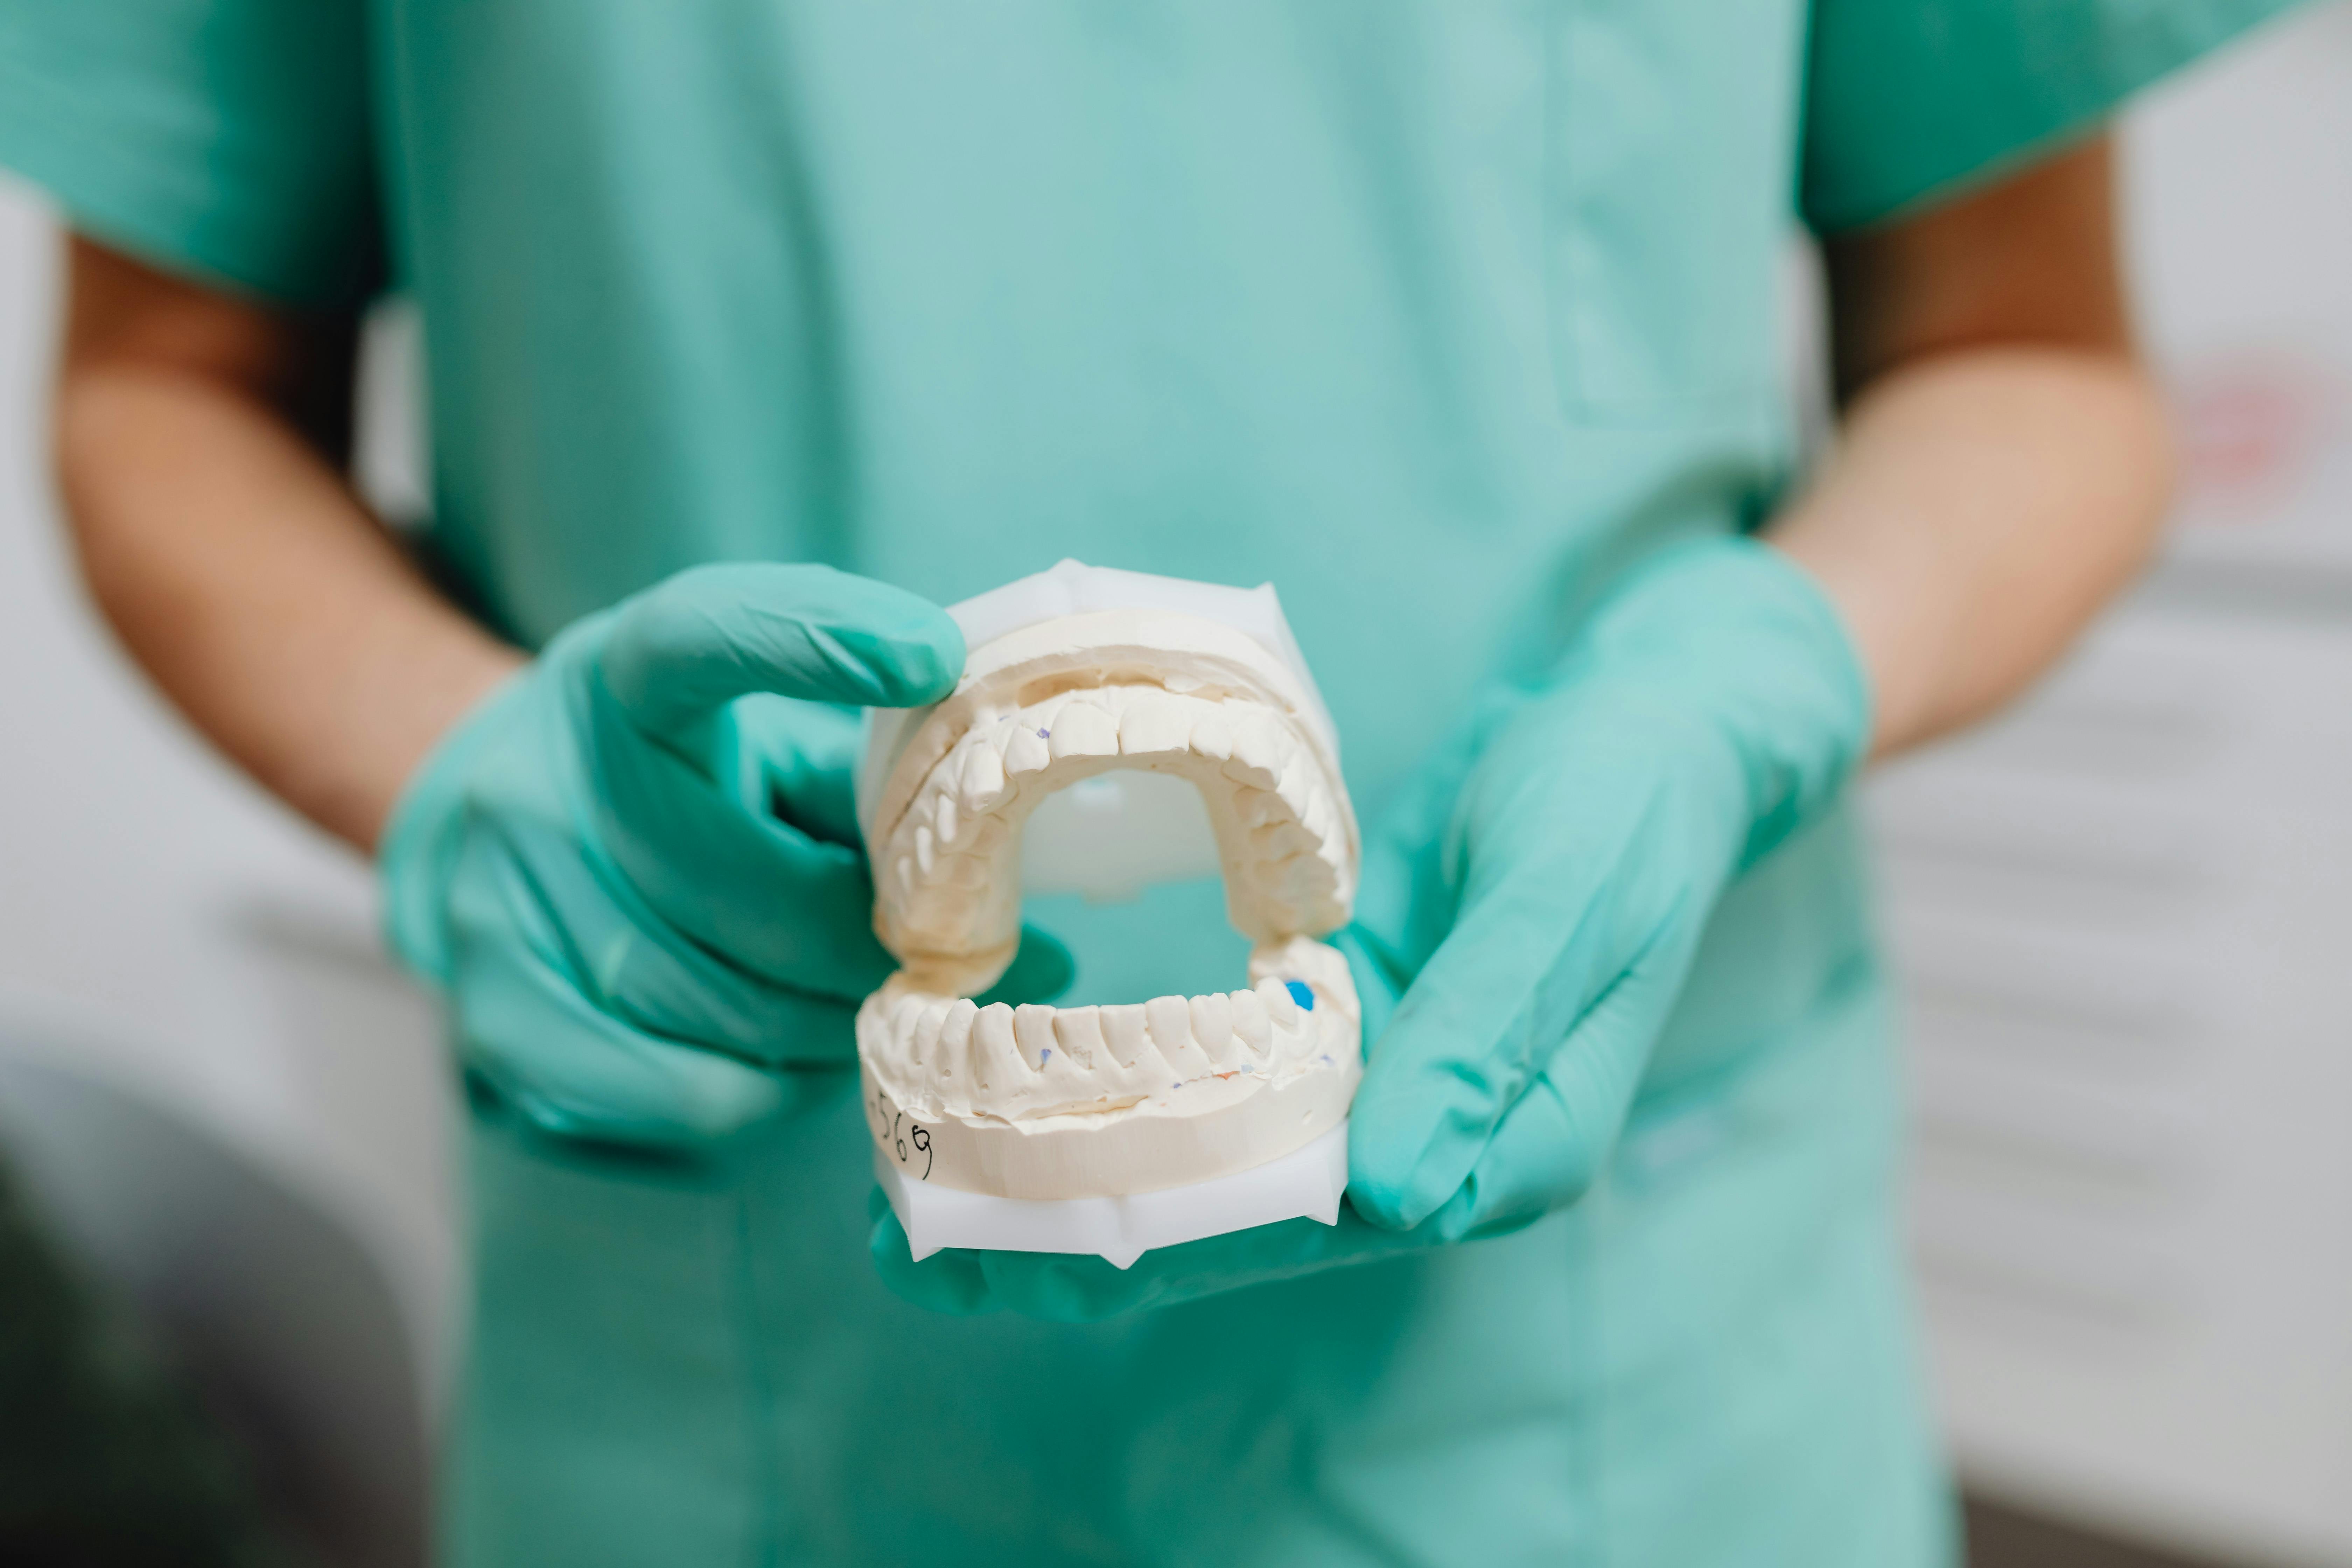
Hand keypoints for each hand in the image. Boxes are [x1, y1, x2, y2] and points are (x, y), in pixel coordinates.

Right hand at [380, 563, 1066, 1151]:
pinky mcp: (500, 1019)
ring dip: (832, 1028)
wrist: (478, 830)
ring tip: (873, 1015)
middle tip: (959, 966)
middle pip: (760, 893)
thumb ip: (860, 769)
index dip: (816, 639)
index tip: (931, 655)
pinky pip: (678, 1091)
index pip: (706, 634)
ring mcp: (504, 906)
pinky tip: (793, 1068)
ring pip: (730, 1008)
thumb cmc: (672, 781)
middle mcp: (545, 784)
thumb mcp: (750, 731)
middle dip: (879, 948)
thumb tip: (1017, 868)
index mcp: (622, 680)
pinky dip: (763, 1095)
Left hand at [872, 539, 1869, 1316]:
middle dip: (1081, 1244)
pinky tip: (1008, 1098)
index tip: (1015, 1247)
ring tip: (915, 1196)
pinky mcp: (1346, 1028)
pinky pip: (1220, 1090)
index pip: (1318, 1227)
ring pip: (1214, 1169)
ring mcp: (1386, 1090)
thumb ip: (1486, 1038)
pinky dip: (1121, 1103)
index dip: (1164, 1245)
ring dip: (1076, 1184)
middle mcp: (1436, 1143)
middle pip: (1242, 1225)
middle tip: (911, 1245)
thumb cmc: (1629, 807)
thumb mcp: (1571, 898)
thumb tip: (1395, 1193)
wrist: (1651, 732)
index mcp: (1505, 1147)